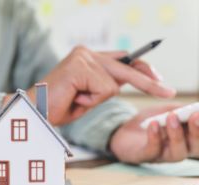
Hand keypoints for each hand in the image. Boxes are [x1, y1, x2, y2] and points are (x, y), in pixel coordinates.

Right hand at [3, 46, 175, 125]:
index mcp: (88, 58)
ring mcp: (83, 57)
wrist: (37, 111)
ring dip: (97, 99)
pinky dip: (91, 100)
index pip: (122, 60)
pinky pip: (102, 89)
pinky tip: (74, 98)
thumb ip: (105, 85)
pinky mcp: (79, 66)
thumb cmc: (62, 105)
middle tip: (168, 91)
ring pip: (112, 84)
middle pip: (126, 67)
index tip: (157, 78)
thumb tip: (121, 82)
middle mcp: (86, 53)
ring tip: (76, 99)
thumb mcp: (90, 96)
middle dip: (148, 81)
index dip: (141, 69)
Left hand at [110, 104, 198, 163]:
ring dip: (176, 135)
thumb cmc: (146, 122)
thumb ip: (179, 110)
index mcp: (184, 139)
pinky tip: (153, 123)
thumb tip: (193, 107)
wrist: (121, 131)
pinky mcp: (143, 156)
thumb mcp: (163, 111)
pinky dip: (154, 137)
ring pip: (177, 153)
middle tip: (195, 116)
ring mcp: (160, 156)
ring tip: (171, 117)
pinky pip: (152, 151)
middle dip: (198, 133)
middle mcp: (176, 150)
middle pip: (194, 148)